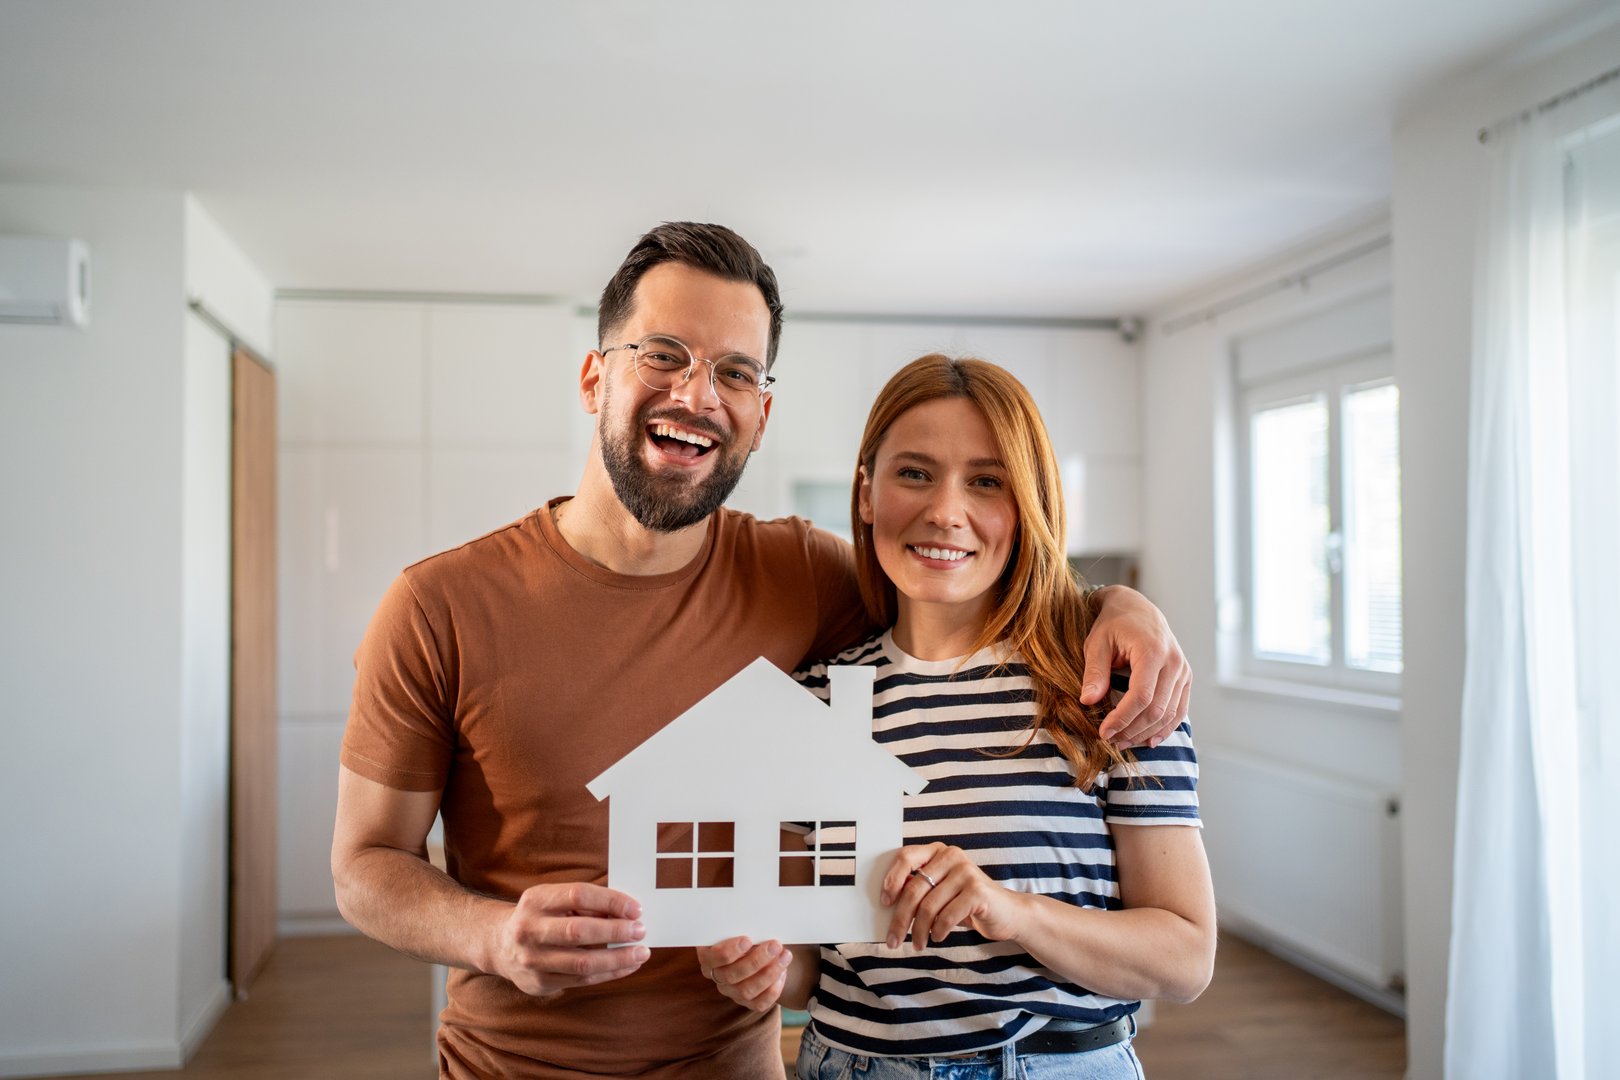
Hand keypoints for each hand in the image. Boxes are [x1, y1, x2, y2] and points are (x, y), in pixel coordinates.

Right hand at [488, 882, 649, 996]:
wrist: (500, 945)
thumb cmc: (540, 917)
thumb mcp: (553, 900)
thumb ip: (585, 904)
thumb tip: (627, 912)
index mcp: (536, 900)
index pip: (578, 896)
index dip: (610, 901)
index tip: (635, 908)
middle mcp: (529, 930)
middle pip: (579, 931)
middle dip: (616, 931)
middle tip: (641, 930)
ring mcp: (532, 960)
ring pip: (582, 963)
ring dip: (617, 958)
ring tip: (641, 953)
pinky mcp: (539, 983)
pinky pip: (581, 981)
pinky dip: (608, 973)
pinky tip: (626, 966)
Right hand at [697, 936, 793, 1012]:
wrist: (759, 948)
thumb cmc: (748, 933)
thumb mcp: (741, 927)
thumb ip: (744, 927)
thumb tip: (757, 923)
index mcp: (709, 956)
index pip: (713, 958)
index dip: (729, 951)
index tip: (748, 940)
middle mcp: (718, 977)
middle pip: (732, 975)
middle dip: (756, 960)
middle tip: (775, 945)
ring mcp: (732, 992)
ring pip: (746, 991)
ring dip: (769, 973)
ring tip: (785, 956)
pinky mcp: (748, 1003)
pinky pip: (760, 1004)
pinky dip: (773, 990)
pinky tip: (782, 973)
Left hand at [881, 844, 1026, 950]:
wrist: (1008, 913)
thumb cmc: (967, 904)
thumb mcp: (941, 892)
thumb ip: (920, 889)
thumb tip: (888, 903)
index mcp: (938, 852)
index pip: (906, 857)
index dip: (891, 880)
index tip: (884, 903)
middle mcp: (951, 856)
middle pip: (914, 888)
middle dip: (900, 918)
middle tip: (894, 940)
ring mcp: (966, 871)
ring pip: (928, 906)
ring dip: (919, 931)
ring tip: (919, 944)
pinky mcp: (977, 890)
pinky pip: (946, 916)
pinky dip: (938, 932)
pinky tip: (938, 937)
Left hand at [1083, 585, 1191, 747]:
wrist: (1137, 607)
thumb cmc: (1113, 623)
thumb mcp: (1097, 642)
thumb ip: (1094, 672)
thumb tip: (1088, 701)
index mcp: (1153, 651)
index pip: (1141, 696)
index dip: (1123, 719)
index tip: (1103, 732)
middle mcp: (1174, 662)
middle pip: (1157, 709)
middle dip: (1133, 729)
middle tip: (1110, 740)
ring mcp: (1183, 670)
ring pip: (1170, 714)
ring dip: (1146, 733)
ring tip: (1123, 742)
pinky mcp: (1185, 677)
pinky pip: (1180, 710)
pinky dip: (1165, 728)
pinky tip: (1148, 740)